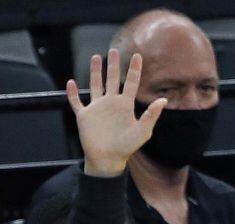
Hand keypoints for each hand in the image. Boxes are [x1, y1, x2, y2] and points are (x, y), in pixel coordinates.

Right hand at [65, 50, 165, 176]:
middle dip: (113, 65)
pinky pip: (76, 102)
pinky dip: (72, 93)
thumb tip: (163, 100)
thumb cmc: (126, 148)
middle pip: (113, 79)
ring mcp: (97, 109)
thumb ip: (151, 115)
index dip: (135, 70)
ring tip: (96, 57)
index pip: (132, 83)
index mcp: (125, 106)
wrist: (108, 160)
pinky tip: (71, 83)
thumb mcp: (142, 131)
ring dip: (95, 72)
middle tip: (114, 51)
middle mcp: (111, 104)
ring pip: (95, 85)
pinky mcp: (84, 116)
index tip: (138, 56)